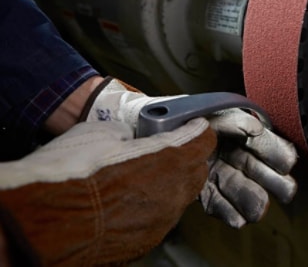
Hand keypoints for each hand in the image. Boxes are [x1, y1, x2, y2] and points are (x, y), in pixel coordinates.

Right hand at [0, 119, 215, 265]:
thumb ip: (130, 135)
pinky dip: (153, 206)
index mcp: (169, 159)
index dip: (196, 130)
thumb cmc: (71, 173)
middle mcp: (174, 193)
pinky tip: (131, 201)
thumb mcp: (101, 133)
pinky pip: (161, 217)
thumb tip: (133, 139)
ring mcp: (162, 221)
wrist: (45, 223)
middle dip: (188, 156)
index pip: (202, 140)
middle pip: (196, 170)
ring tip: (145, 175)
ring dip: (171, 183)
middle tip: (168, 147)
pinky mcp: (146, 242)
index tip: (191, 125)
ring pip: (180, 197)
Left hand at [81, 77, 298, 227]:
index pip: (259, 140)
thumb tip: (255, 128)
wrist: (143, 125)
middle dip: (270, 179)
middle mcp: (226, 149)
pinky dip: (226, 210)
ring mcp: (213, 168)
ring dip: (250, 198)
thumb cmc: (177, 113)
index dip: (274, 151)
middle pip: (253, 166)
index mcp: (232, 127)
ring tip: (259, 211)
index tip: (285, 163)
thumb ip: (232, 119)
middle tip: (285, 190)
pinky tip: (238, 219)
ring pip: (236, 186)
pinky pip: (214, 199)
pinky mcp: (198, 186)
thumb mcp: (207, 110)